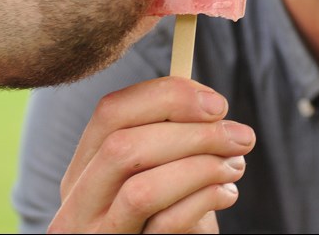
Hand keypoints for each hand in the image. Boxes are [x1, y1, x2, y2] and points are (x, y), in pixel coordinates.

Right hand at [48, 77, 255, 233]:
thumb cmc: (171, 209)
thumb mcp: (164, 167)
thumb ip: (172, 133)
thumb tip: (209, 102)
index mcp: (84, 168)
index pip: (110, 112)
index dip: (166, 97)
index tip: (215, 103)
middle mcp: (79, 204)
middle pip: (122, 147)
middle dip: (192, 134)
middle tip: (239, 136)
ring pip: (141, 191)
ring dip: (202, 169)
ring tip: (235, 166)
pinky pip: (166, 225)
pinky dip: (205, 200)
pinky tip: (227, 193)